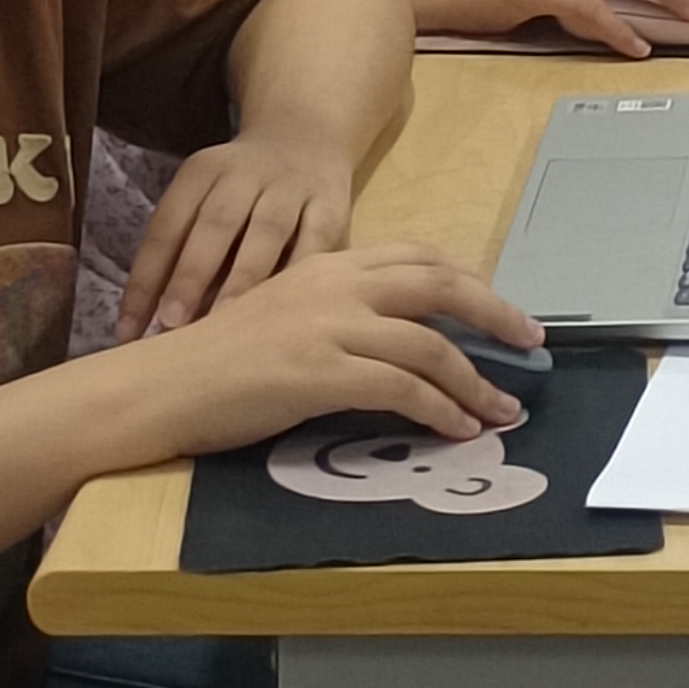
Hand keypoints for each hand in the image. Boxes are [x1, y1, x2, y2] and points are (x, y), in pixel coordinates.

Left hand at [120, 129, 359, 337]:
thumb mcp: (204, 200)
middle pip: (215, 223)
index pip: (167, 226)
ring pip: (267, 232)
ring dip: (244, 279)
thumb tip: (155, 327)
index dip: (144, 279)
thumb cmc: (240, 192)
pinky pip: (316, 244)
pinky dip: (298, 277)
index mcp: (203, 171)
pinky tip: (286, 313)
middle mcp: (246, 173)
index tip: (127, 330)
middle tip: (171, 324)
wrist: (306, 138)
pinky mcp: (331, 206)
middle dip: (191, 275)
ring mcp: (292, 188)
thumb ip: (182, 253)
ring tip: (224, 324)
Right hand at [125, 245, 538, 448]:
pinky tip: (457, 430)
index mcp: (327, 263)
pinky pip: (402, 390)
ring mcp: (328, 327)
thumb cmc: (215, 362)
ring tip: (502, 411)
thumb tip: (398, 344)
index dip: (467, 281)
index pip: (417, 257)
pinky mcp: (319, 373)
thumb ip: (338, 317)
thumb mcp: (284, 317)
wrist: (159, 386)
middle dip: (494, 313)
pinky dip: (440, 411)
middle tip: (530, 343)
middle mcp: (335, 285)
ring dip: (476, 382)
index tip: (499, 309)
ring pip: (429, 345)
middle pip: (439, 284)